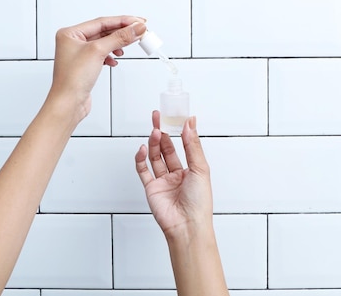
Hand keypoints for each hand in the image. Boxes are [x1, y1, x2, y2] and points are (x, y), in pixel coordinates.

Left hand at [49, 15, 145, 120]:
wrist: (68, 103)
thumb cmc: (72, 79)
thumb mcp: (98, 51)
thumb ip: (119, 37)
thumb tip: (136, 28)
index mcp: (70, 33)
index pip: (102, 22)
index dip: (122, 21)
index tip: (138, 22)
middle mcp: (73, 42)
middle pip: (104, 31)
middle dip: (122, 32)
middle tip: (139, 31)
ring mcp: (79, 54)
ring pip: (104, 42)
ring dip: (117, 43)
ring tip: (128, 45)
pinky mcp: (85, 65)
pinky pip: (103, 54)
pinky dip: (111, 55)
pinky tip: (115, 60)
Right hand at [135, 111, 212, 237]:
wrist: (187, 225)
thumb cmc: (199, 202)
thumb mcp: (200, 168)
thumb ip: (193, 145)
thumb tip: (190, 123)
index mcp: (191, 170)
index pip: (183, 145)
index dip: (178, 131)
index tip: (175, 116)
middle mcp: (176, 175)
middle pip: (166, 149)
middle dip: (162, 132)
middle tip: (158, 117)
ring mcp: (163, 182)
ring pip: (155, 157)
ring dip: (154, 143)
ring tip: (155, 131)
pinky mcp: (151, 189)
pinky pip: (143, 170)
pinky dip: (140, 159)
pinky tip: (143, 148)